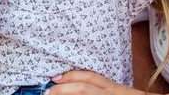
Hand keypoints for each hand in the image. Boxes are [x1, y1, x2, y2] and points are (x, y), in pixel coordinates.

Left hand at [50, 71, 165, 94]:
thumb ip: (104, 90)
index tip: (55, 77)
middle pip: (86, 87)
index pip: (91, 78)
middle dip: (65, 89)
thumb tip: (81, 84)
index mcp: (114, 89)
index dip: (72, 76)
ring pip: (89, 94)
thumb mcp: (121, 94)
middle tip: (47, 91)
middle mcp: (114, 93)